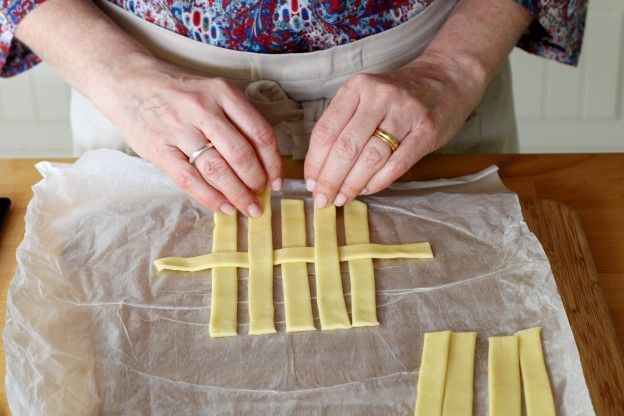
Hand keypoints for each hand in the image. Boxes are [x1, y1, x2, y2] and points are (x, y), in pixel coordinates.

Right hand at [107, 58, 282, 216]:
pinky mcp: (159, 148)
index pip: (260, 133)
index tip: (277, 180)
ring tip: (248, 208)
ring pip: (217, 170)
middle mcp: (202, 108)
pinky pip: (190, 180)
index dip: (273, 163)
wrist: (126, 81)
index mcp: (222, 92)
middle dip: (256, 182)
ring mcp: (178, 129)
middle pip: (241, 154)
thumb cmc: (178, 91)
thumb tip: (262, 162)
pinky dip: (211, 198)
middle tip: (261, 196)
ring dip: (237, 195)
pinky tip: (224, 207)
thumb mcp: (212, 91)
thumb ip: (235, 120)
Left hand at [304, 57, 483, 206]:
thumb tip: (319, 171)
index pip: (326, 130)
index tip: (310, 184)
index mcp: (357, 87)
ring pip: (370, 157)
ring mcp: (405, 112)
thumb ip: (343, 126)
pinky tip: (366, 190)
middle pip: (346, 147)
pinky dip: (378, 181)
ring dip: (352, 184)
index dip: (315, 162)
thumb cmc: (396, 97)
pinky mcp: (426, 130)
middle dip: (330, 179)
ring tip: (342, 199)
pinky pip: (397, 163)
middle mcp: (379, 96)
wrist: (445, 79)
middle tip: (323, 199)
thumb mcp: (364, 98)